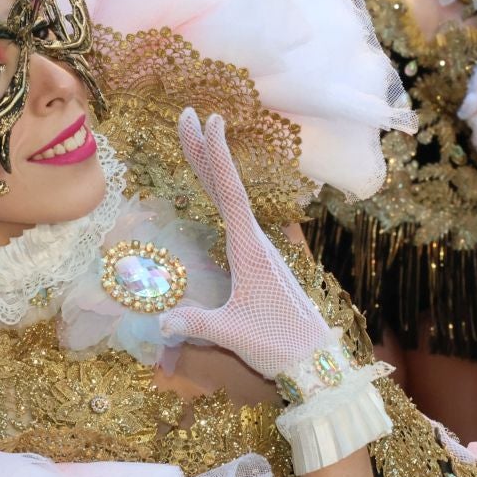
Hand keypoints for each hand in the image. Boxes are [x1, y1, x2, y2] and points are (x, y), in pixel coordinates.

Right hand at [159, 109, 343, 381]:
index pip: (230, 194)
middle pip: (226, 187)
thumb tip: (162, 322)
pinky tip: (215, 190)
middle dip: (206, 151)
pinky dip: (220, 194)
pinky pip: (235, 216)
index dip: (218, 156)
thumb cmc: (277, 344)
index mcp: (250, 250)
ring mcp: (260, 251)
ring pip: (231, 199)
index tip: (210, 119)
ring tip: (196, 142)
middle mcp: (256, 242)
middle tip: (187, 115)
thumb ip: (198, 324)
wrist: (314, 360)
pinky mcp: (259, 263)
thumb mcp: (234, 334)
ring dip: (212, 169)